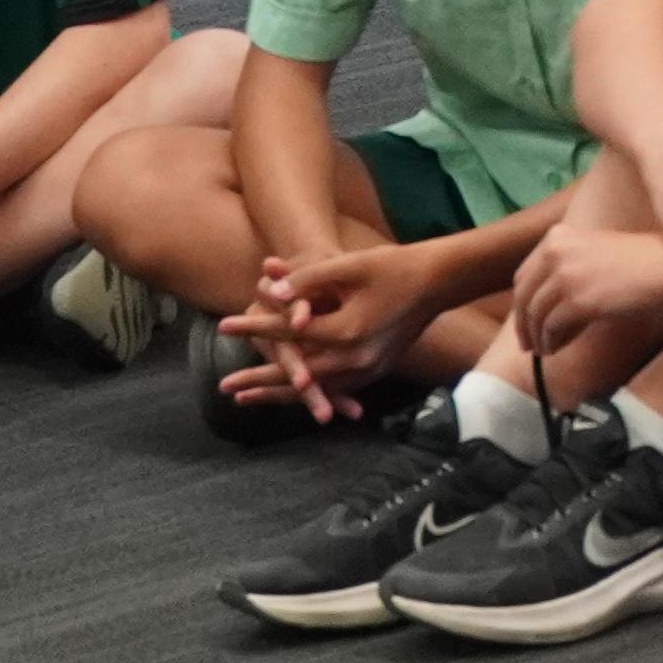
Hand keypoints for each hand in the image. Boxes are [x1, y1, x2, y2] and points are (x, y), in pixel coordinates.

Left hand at [228, 236, 446, 417]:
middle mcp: (356, 358)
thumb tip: (268, 287)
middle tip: (224, 386)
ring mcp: (368, 369)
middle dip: (259, 379)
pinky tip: (288, 395)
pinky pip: (335, 388)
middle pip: (297, 374)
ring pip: (314, 388)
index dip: (254, 327)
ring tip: (246, 398)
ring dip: (279, 393)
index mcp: (346, 331)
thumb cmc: (394, 266)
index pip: (289, 332)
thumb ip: (306, 279)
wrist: (439, 281)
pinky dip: (308, 393)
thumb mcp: (348, 265)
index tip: (222, 326)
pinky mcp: (375, 371)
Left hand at [509, 217, 662, 352]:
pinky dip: (551, 341)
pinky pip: (552, 328)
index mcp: (557, 236)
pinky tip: (558, 348)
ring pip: (536, 315)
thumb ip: (562, 271)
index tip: (524, 323)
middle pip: (524, 296)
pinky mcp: (579, 300)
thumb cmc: (636, 263)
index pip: (523, 276)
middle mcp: (556, 252)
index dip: (521, 304)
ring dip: (538, 337)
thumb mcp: (590, 254)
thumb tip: (537, 313)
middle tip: (528, 345)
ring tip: (546, 349)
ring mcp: (566, 276)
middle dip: (523, 325)